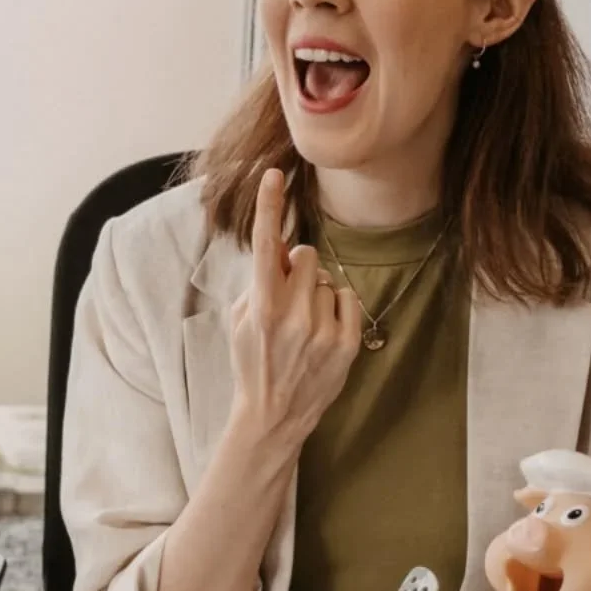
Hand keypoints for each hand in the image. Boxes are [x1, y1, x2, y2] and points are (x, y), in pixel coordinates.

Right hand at [227, 168, 359, 443]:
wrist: (272, 415)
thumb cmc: (252, 361)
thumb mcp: (242, 318)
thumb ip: (260, 280)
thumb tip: (283, 247)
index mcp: (260, 306)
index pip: (266, 244)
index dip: (268, 206)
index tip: (272, 175)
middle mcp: (292, 315)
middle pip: (306, 255)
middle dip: (298, 267)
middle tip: (288, 295)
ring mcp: (322, 330)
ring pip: (328, 277)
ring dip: (317, 291)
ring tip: (304, 323)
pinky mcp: (346, 344)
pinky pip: (348, 298)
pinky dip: (337, 308)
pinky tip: (323, 331)